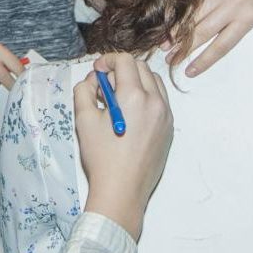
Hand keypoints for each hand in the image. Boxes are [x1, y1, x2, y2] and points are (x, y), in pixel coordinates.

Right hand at [76, 53, 172, 241]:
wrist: (122, 191)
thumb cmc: (101, 157)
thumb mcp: (83, 120)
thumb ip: (85, 90)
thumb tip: (94, 80)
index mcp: (134, 97)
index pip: (125, 61)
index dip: (108, 60)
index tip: (97, 70)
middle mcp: (155, 102)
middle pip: (141, 68)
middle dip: (121, 69)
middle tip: (104, 85)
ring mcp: (165, 116)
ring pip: (154, 82)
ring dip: (135, 81)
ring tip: (117, 98)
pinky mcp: (169, 129)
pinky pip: (160, 101)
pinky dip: (146, 96)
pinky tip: (130, 113)